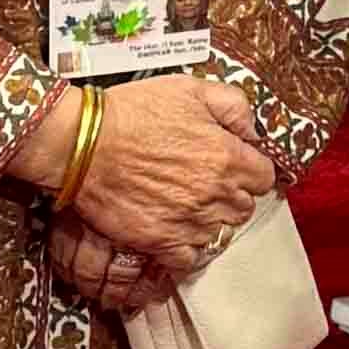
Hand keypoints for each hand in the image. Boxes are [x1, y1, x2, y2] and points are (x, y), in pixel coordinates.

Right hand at [23, 67, 270, 286]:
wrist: (84, 144)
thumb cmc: (134, 113)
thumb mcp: (191, 89)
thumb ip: (233, 105)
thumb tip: (252, 130)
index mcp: (228, 157)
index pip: (265, 177)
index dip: (250, 169)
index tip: (234, 164)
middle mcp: (215, 194)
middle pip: (244, 207)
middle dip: (232, 196)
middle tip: (208, 184)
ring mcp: (189, 221)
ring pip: (220, 234)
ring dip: (210, 222)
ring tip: (189, 206)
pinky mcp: (161, 241)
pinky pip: (190, 259)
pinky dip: (187, 249)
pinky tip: (176, 232)